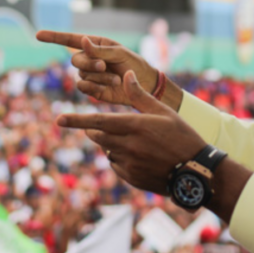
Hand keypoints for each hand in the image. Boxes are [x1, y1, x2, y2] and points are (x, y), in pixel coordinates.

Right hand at [35, 31, 162, 107]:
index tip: (38, 35)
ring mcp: (89, 74)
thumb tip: (82, 40)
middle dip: (89, 63)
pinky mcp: (92, 89)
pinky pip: (83, 87)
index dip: (53, 37)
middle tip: (104, 65)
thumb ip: (100, 50)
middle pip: (75, 60)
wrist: (143, 85)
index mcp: (94, 45)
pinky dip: (94, 87)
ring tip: (115, 78)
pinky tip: (108, 87)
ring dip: (99, 77)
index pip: (70, 40)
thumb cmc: (134, 64)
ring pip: (81, 75)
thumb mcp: (120, 53)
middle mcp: (89, 59)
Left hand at [57, 71, 204, 193]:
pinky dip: (121, 160)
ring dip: (112, 145)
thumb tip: (125, 74)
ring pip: (107, 151)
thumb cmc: (182, 136)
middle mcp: (128, 146)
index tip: (58, 119)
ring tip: (137, 143)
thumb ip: (140, 95)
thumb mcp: (164, 112)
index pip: (97, 121)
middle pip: (98, 136)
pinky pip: (116, 166)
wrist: (195, 172)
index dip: (76, 120)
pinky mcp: (131, 178)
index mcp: (135, 126)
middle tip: (109, 126)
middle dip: (96, 130)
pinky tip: (141, 158)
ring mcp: (129, 164)